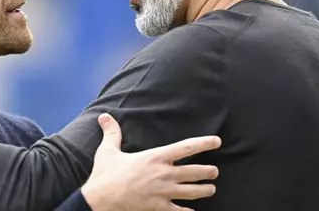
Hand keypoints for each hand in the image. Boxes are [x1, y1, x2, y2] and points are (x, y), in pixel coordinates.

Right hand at [81, 114, 220, 210]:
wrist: (101, 200)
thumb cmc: (105, 175)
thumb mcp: (107, 151)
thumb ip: (111, 133)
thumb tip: (104, 116)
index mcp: (155, 157)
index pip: (186, 148)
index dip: (204, 143)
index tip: (217, 141)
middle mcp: (163, 174)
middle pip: (195, 172)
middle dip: (208, 172)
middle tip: (215, 171)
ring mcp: (163, 193)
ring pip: (192, 192)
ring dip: (204, 190)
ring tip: (211, 189)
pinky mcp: (158, 208)